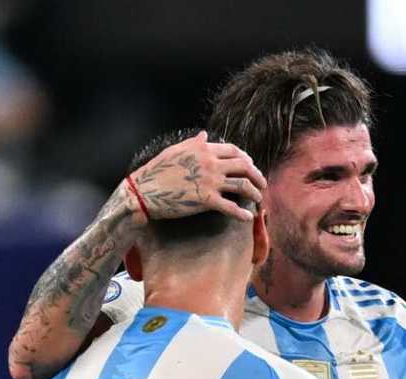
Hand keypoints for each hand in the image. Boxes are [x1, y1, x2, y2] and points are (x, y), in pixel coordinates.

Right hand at [120, 130, 264, 221]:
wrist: (144, 191)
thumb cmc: (157, 170)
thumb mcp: (175, 150)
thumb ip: (193, 143)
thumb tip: (204, 135)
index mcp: (204, 149)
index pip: (234, 151)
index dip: (246, 158)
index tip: (251, 165)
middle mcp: (210, 163)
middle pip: (244, 166)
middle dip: (257, 175)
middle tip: (261, 183)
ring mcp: (210, 181)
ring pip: (242, 185)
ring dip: (254, 192)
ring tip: (258, 199)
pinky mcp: (206, 200)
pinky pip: (230, 207)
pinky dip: (241, 213)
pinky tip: (247, 217)